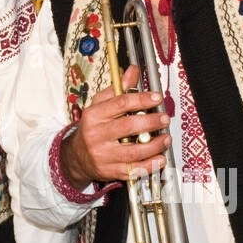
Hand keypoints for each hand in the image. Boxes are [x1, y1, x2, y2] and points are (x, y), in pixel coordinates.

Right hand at [60, 64, 170, 190]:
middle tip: (164, 118)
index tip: (156, 98)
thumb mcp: (100, 104)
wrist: (77, 156)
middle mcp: (97, 135)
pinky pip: (133, 169)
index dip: (141, 99)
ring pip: (133, 151)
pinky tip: (159, 158)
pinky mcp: (110, 171)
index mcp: (94, 115)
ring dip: (155, 145)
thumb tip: (133, 71)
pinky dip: (150, 165)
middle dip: (151, 122)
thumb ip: (118, 89)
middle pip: (128, 126)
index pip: (120, 103)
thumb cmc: (92, 128)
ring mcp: (103, 155)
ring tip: (165, 138)